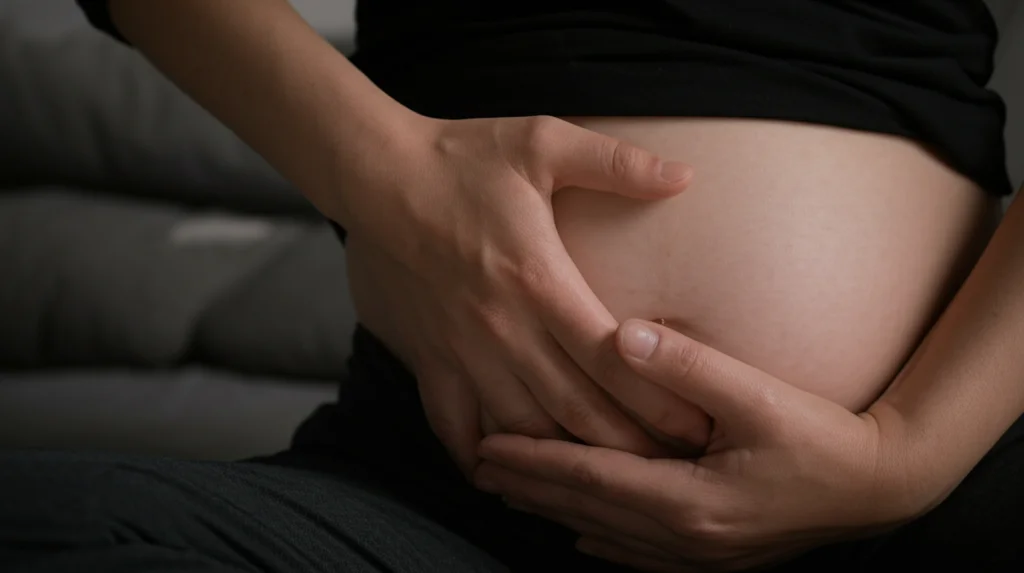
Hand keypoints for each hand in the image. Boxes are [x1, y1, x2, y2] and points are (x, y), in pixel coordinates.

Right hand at [342, 115, 700, 474]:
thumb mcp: (542, 142)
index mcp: (538, 278)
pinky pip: (451, 426)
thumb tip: (685, 175)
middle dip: (628, 448)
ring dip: (564, 462)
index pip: (611, 358)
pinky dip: (477, 458)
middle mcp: (502, 327)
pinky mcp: (428, 359)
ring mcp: (461, 350)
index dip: (658, 400)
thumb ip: (616, 163)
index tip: (695, 429)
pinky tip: (504, 478)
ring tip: (608, 485)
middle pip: (575, 410)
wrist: (376, 175)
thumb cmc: (462, 157)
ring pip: (521, 430)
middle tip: (671, 473)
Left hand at [474, 319, 925, 570]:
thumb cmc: (822, 438)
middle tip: (479, 467)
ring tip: (514, 493)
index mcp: (689, 500)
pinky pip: (641, 555)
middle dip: (531, 488)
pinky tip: (583, 532)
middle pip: (588, 510)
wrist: (880, 486)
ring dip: (557, 511)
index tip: (486, 447)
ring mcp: (700, 555)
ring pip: (608, 534)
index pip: (590, 478)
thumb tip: (624, 337)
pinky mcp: (715, 556)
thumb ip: (691, 366)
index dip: (534, 462)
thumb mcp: (760, 396)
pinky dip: (604, 540)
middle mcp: (685, 537)